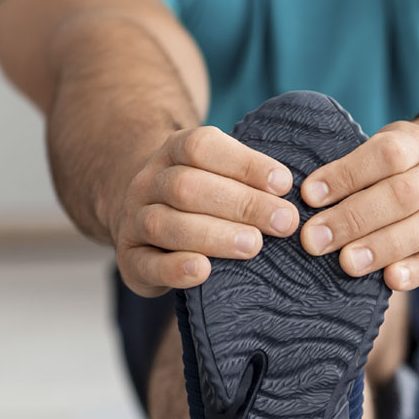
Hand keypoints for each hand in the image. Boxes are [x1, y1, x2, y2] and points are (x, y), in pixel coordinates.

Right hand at [110, 126, 300, 296]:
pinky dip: (174, 268)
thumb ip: (247, 179)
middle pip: (187, 187)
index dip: (245, 164)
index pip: (201, 147)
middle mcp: (147, 183)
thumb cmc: (201, 197)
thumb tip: (287, 191)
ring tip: (254, 246)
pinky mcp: (130, 259)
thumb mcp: (218, 174)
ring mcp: (133, 220)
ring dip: (214, 235)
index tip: (283, 184)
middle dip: (241, 204)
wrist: (143, 216)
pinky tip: (203, 271)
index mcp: (172, 152)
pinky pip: (146, 264)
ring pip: (164, 224)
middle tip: (283, 222)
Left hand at [299, 106, 418, 290]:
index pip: (385, 155)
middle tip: (315, 239)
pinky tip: (391, 280)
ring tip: (347, 263)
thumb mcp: (397, 147)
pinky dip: (417, 270)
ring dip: (382, 246)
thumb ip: (361, 170)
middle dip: (354, 218)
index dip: (346, 175)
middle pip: (401, 195)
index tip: (310, 196)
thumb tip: (310, 199)